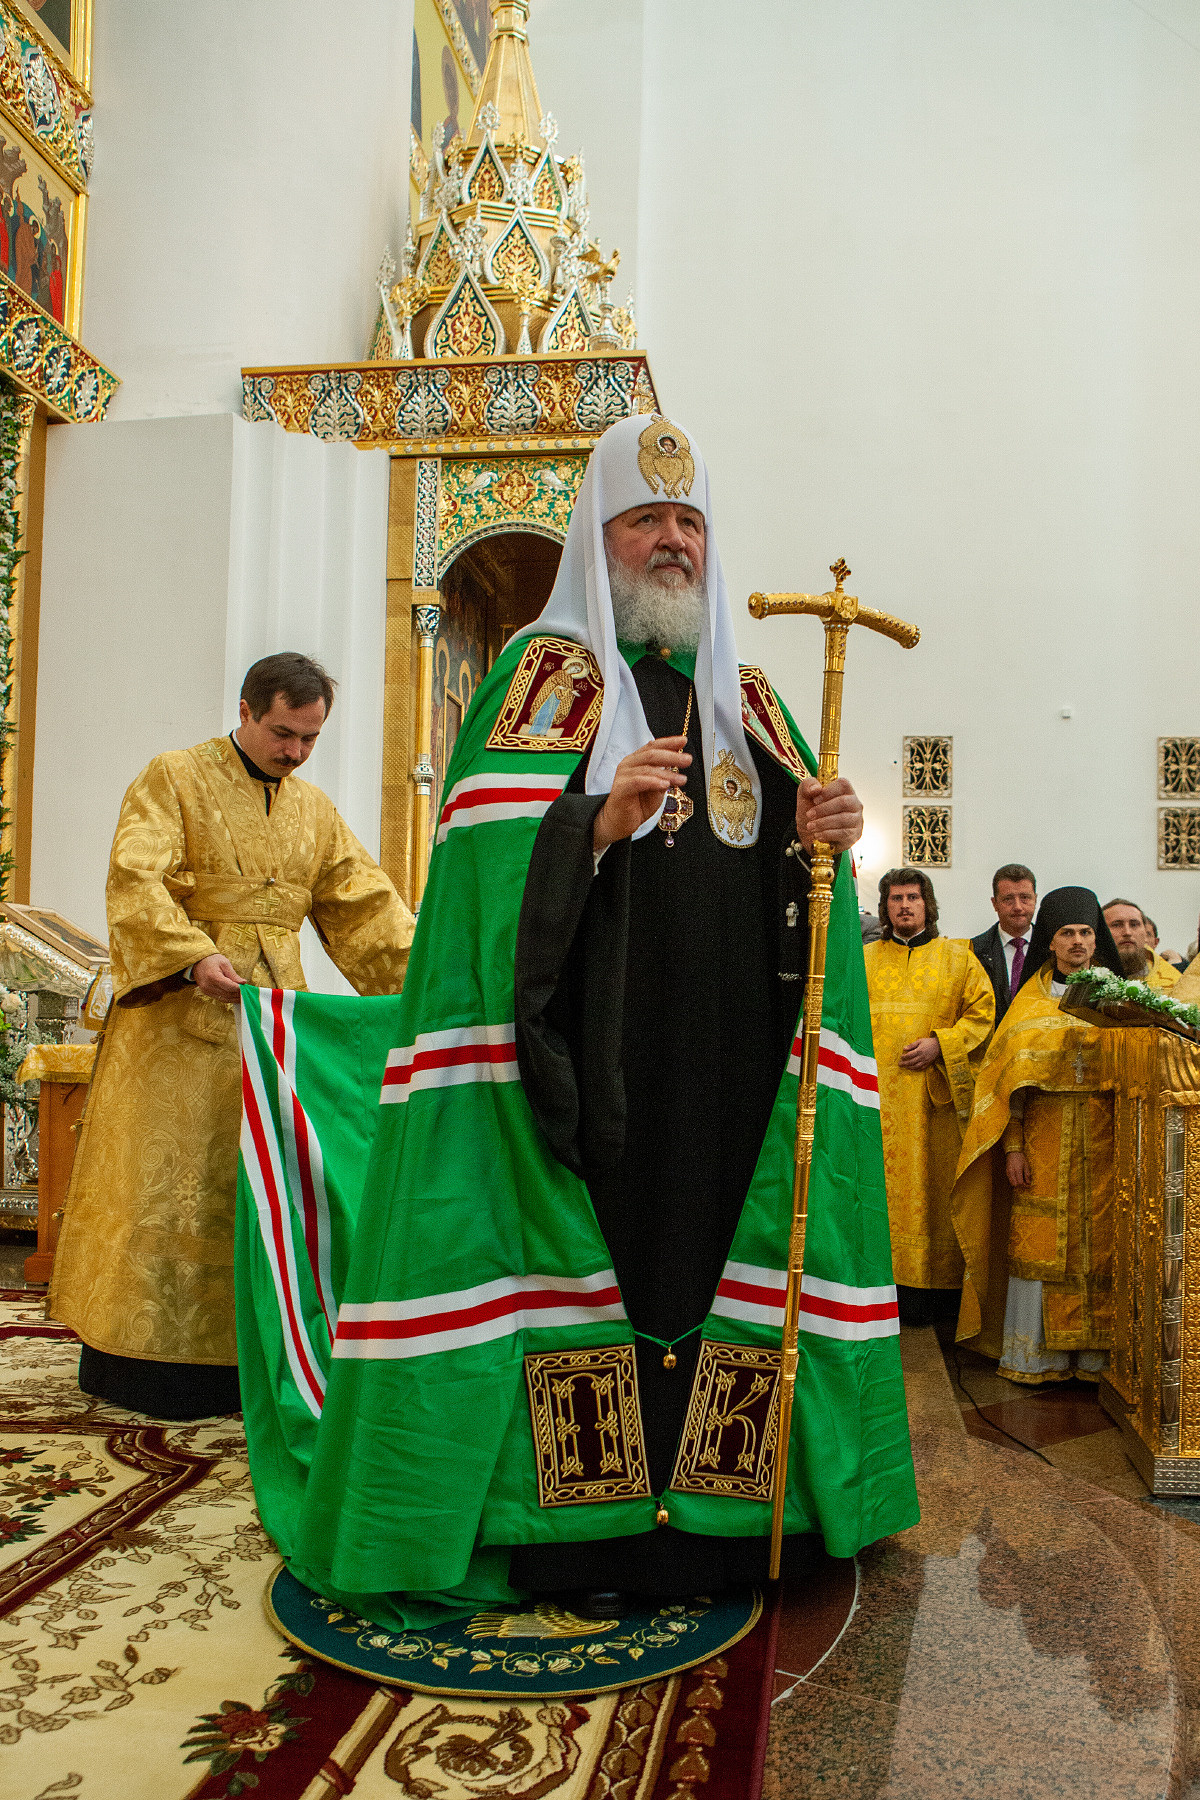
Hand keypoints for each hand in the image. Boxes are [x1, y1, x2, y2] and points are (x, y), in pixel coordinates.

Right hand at [191, 953, 246, 1001]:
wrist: (199, 961)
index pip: (229, 986)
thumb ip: (234, 975)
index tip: (247, 988)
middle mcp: (208, 986)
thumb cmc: (213, 960)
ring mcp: (206, 991)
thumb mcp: (225, 963)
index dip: (239, 989)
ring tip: (244, 996)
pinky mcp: (206, 993)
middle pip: (227, 994)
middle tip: (248, 993)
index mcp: (213, 976)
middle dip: (238, 994)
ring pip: (224, 998)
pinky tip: (235, 996)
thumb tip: (243, 983)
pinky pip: (220, 998)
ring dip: (234, 998)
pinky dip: (229, 998)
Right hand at [593, 736, 691, 853]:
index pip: (653, 746)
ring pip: (647, 768)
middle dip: (672, 756)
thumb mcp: (657, 789)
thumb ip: (664, 777)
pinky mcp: (620, 788)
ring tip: (682, 779)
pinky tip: (665, 785)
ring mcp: (623, 775)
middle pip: (651, 754)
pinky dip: (653, 782)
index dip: (669, 743)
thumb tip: (676, 768)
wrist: (620, 823)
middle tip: (688, 760)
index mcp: (637, 761)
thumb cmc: (638, 804)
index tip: (684, 741)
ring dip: (667, 773)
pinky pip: (638, 782)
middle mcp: (629, 764)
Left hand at [796, 776, 862, 851]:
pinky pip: (843, 833)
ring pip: (843, 819)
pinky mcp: (855, 834)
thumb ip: (807, 785)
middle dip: (823, 809)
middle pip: (844, 802)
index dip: (828, 791)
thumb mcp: (805, 796)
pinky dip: (827, 834)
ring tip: (810, 826)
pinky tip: (818, 835)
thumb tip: (816, 788)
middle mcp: (855, 804)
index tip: (814, 800)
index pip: (843, 784)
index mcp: (845, 791)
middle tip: (809, 815)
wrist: (810, 835)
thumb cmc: (813, 812)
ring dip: (823, 823)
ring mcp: (857, 820)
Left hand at [899, 1035, 939, 1069]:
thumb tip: (904, 1048)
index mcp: (919, 1051)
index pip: (909, 1055)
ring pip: (915, 1066)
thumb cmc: (928, 1042)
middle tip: (899, 1064)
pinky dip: (916, 1069)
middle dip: (904, 1064)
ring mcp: (925, 1061)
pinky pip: (921, 1068)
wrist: (939, 1046)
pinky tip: (912, 1069)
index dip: (904, 1057)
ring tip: (905, 1067)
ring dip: (909, 1067)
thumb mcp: (919, 1041)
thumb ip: (911, 1045)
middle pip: (911, 1062)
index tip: (901, 1057)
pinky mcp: (928, 1063)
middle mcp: (922, 1057)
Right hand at [1006, 1152, 1031, 1189]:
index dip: (1024, 1185)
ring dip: (1017, 1183)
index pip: (1020, 1183)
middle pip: (1015, 1184)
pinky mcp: (1006, 1171)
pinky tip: (1017, 1177)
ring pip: (1012, 1183)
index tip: (1028, 1185)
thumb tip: (1028, 1183)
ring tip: (1022, 1180)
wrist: (1013, 1152)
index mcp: (1017, 1171)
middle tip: (1025, 1183)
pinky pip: (1010, 1179)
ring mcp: (1008, 1172)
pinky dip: (1014, 1181)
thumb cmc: (1021, 1158)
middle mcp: (1011, 1172)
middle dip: (1020, 1185)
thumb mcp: (1026, 1165)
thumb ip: (1027, 1175)